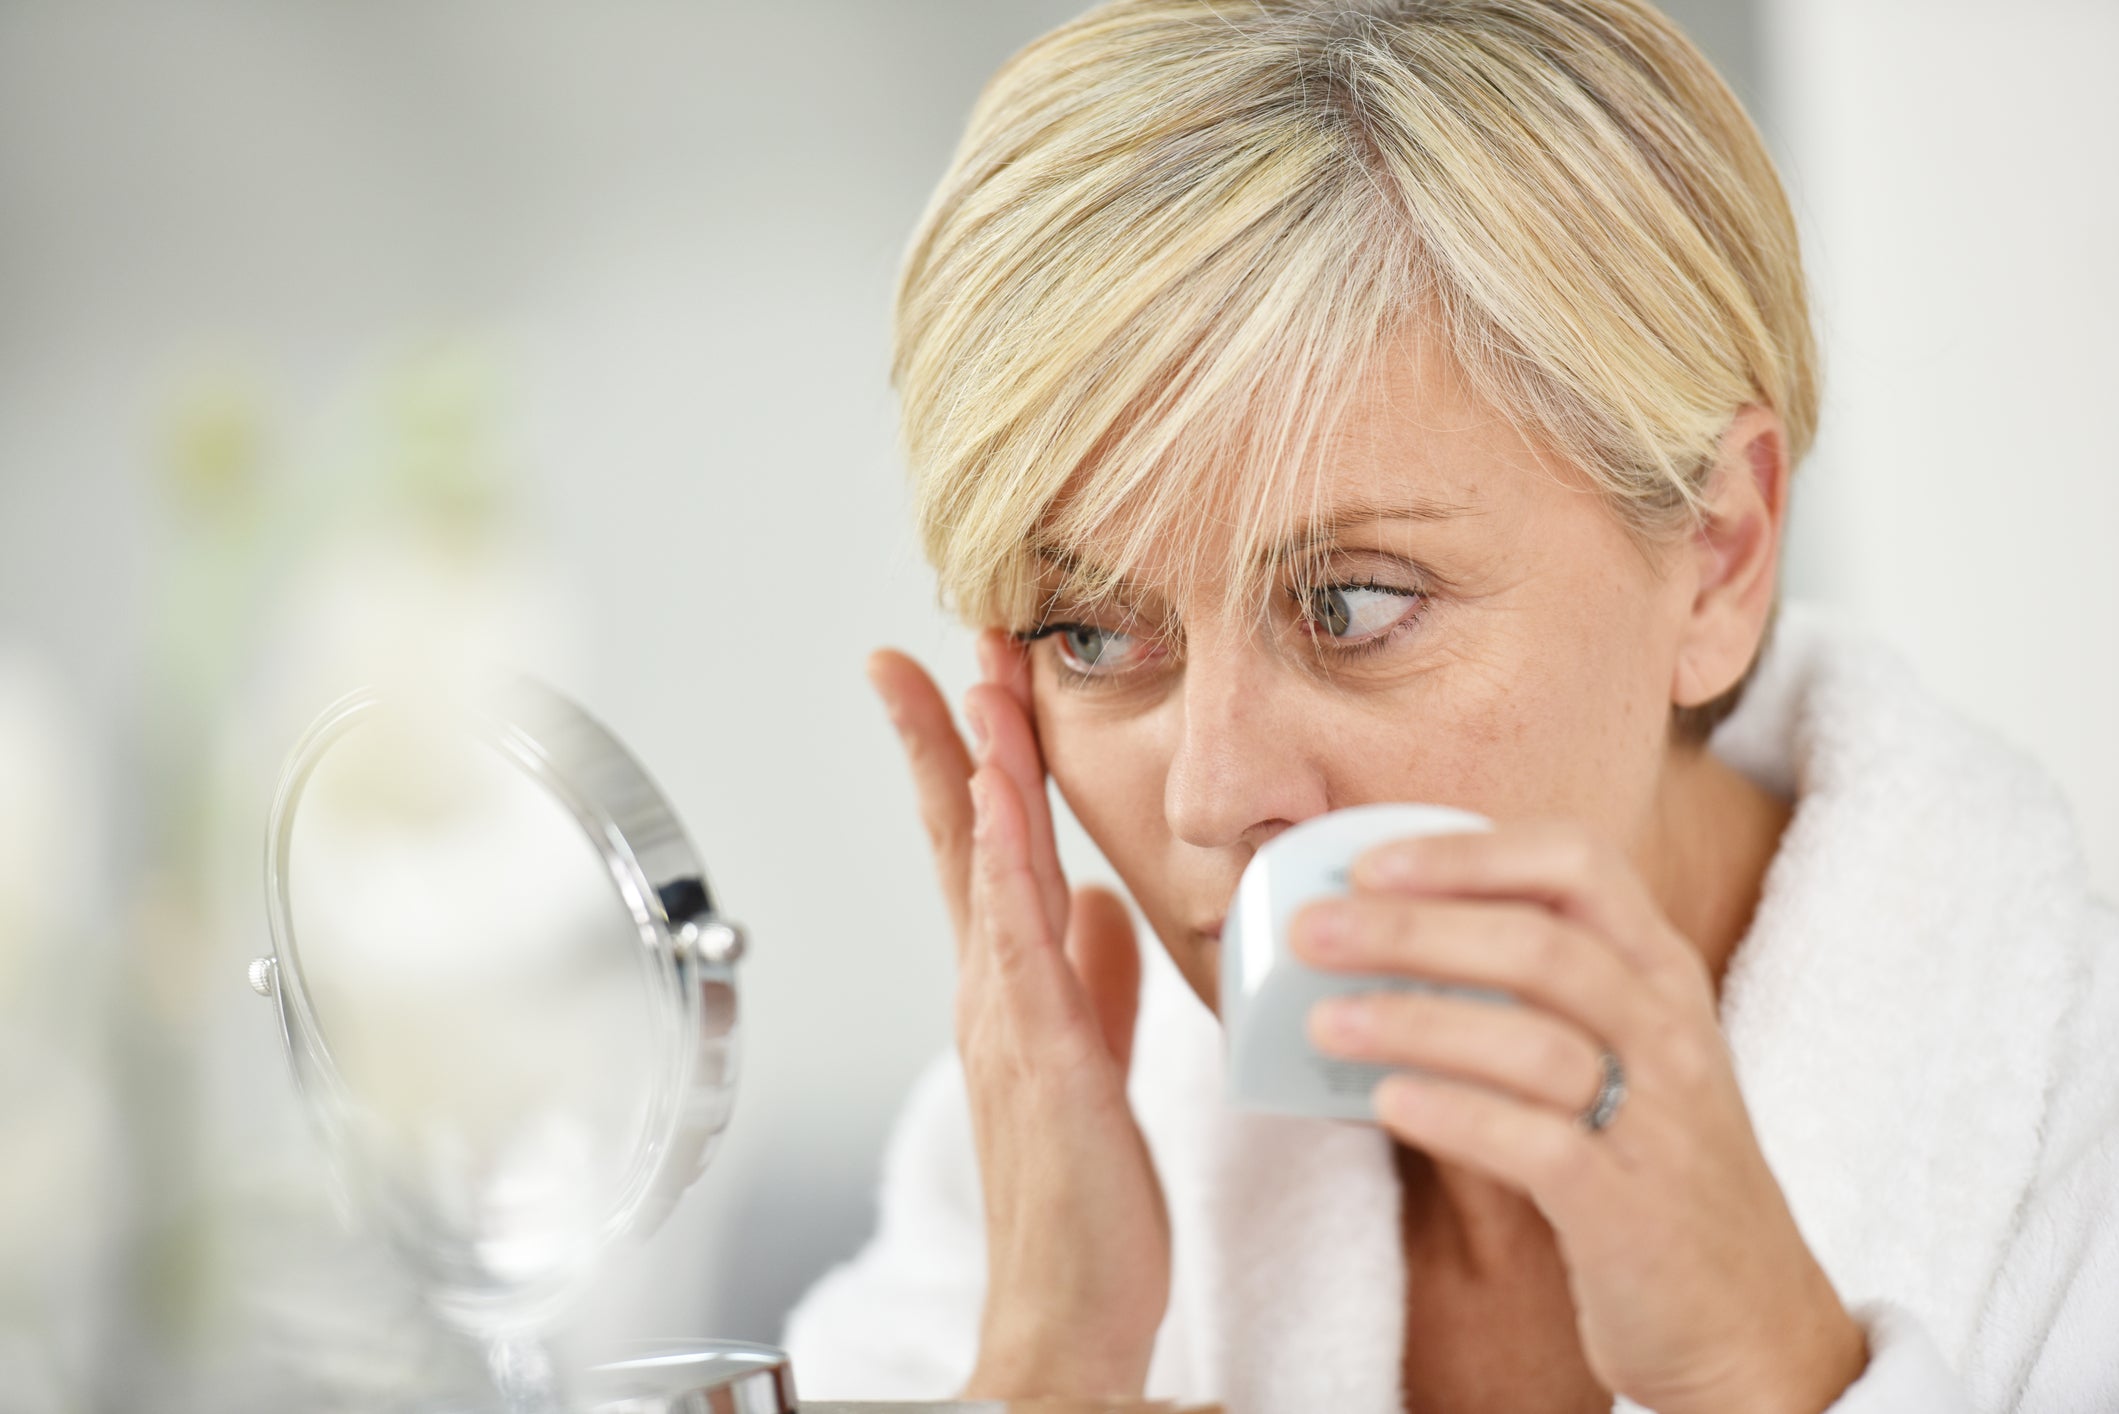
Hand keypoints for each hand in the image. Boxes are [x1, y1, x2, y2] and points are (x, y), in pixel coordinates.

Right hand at [867, 630, 1169, 1399]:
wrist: (1068, 1309)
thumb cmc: (1080, 1197)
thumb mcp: (1094, 1057)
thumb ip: (1091, 978)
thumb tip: (1102, 904)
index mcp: (1011, 984)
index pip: (981, 846)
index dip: (967, 756)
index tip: (964, 676)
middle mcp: (994, 989)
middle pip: (962, 835)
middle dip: (948, 733)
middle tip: (930, 645)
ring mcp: (1007, 1020)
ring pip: (986, 868)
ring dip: (977, 768)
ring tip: (973, 682)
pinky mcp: (1039, 1058)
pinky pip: (1017, 941)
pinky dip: (1000, 864)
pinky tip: (995, 803)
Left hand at [1294, 822, 1868, 1413]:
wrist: (1752, 1318)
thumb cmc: (1652, 1166)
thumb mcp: (1626, 1050)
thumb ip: (1538, 989)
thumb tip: (1377, 937)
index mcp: (1662, 974)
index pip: (1579, 864)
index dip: (1469, 854)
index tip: (1369, 864)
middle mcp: (1669, 1033)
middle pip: (1538, 945)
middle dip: (1411, 928)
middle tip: (1310, 932)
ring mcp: (1659, 1123)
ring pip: (1533, 1041)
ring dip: (1414, 1020)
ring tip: (1320, 1021)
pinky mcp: (1632, 1213)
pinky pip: (1537, 1147)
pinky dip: (1454, 1115)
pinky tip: (1383, 1101)